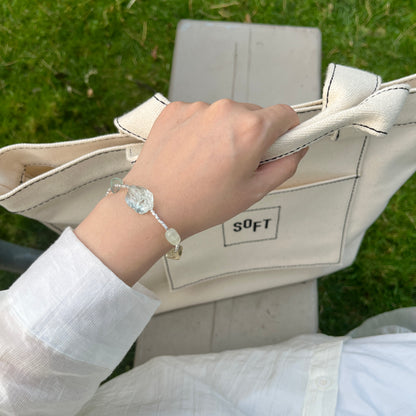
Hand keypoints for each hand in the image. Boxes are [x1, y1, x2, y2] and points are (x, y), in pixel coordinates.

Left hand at [124, 99, 304, 238]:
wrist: (153, 206)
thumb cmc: (200, 204)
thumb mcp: (253, 192)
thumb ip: (284, 166)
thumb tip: (296, 149)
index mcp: (250, 129)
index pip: (285, 115)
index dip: (286, 132)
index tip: (278, 145)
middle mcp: (225, 110)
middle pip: (254, 114)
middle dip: (253, 135)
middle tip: (237, 164)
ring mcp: (197, 108)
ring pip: (225, 115)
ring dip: (225, 132)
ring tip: (208, 162)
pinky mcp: (176, 110)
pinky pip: (199, 115)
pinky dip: (200, 130)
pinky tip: (190, 154)